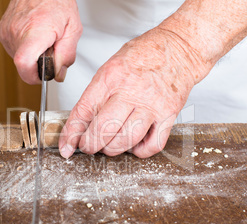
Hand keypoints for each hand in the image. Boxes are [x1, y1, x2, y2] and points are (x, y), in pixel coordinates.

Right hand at [0, 0, 81, 83]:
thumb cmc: (56, 1)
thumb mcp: (73, 29)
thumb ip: (67, 55)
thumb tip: (58, 74)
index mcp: (35, 30)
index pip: (24, 64)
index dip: (34, 76)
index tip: (43, 75)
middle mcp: (16, 31)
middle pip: (23, 65)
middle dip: (38, 64)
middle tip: (49, 49)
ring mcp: (6, 32)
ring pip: (19, 59)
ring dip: (32, 56)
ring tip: (42, 40)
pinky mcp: (2, 32)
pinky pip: (14, 50)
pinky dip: (25, 48)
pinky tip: (33, 37)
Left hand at [59, 27, 208, 158]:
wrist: (180, 47)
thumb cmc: (143, 56)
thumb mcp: (110, 67)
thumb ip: (95, 94)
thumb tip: (79, 124)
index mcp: (112, 76)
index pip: (84, 110)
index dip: (71, 133)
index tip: (66, 146)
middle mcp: (132, 90)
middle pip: (104, 129)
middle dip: (90, 145)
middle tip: (87, 146)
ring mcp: (152, 104)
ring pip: (126, 140)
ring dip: (111, 149)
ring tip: (108, 145)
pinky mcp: (169, 114)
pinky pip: (153, 145)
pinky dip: (139, 152)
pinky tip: (133, 144)